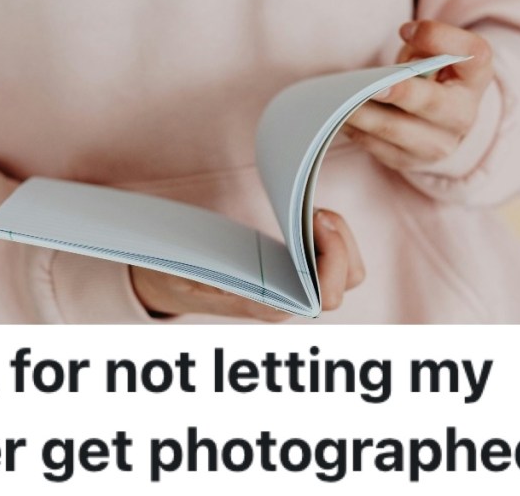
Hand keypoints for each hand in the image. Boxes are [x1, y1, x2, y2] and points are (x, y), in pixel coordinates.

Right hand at [130, 209, 364, 320]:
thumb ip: (210, 278)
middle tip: (314, 212)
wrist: (171, 285)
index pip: (324, 296)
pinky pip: (334, 261)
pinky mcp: (296, 274)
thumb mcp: (184, 274)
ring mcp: (296, 289)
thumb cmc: (177, 277)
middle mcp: (290, 302)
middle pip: (346, 282)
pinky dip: (332, 236)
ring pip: (348, 274)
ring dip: (341, 239)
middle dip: (341, 242)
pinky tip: (308, 217)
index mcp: (269, 307)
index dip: (332, 257)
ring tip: (313, 213)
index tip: (312, 219)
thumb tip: (233, 278)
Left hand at [345, 20, 494, 169]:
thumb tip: (403, 51)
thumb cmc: (433, 76)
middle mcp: (463, 114)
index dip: (439, 39)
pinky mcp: (409, 160)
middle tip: (373, 86)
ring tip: (342, 101)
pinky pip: (378, 147)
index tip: (406, 30)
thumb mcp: (434, 52)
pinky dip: (357, 131)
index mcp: (477, 76)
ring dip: (365, 115)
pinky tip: (339, 118)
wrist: (439, 123)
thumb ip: (423, 46)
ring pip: (396, 130)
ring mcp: (438, 144)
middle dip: (402, 94)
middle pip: (433, 103)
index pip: (471, 53)